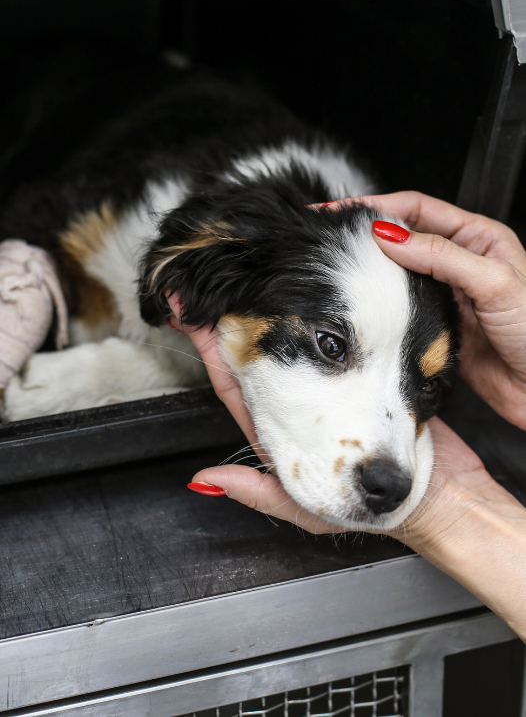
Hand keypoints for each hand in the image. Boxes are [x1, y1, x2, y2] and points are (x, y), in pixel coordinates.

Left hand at [165, 294, 519, 545]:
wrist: (442, 494)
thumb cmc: (379, 510)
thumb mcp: (312, 512)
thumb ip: (260, 494)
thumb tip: (206, 478)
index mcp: (286, 431)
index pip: (237, 387)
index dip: (214, 355)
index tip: (192, 321)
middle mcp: (307, 403)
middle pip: (259, 355)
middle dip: (232, 323)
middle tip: (208, 291)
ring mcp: (337, 384)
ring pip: (300, 341)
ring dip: (270, 311)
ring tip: (246, 281)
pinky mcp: (369, 369)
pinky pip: (345, 336)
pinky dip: (329, 314)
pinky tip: (315, 290)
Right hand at [352, 191, 525, 430]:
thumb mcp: (494, 283)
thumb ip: (441, 256)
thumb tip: (391, 237)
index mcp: (479, 238)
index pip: (417, 210)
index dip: (376, 207)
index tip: (340, 212)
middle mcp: (460, 262)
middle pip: (403, 238)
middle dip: (365, 235)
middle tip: (328, 239)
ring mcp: (447, 295)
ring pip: (398, 275)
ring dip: (370, 271)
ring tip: (335, 268)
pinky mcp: (436, 326)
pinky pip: (401, 310)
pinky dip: (381, 307)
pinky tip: (363, 306)